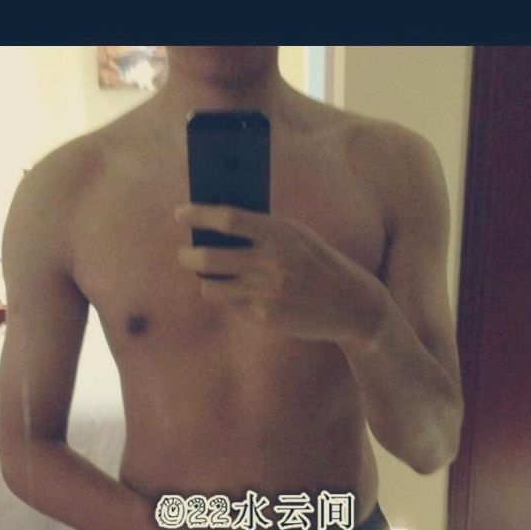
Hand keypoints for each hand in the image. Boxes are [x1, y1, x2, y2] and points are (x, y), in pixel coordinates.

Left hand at [175, 203, 385, 345]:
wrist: (351, 304)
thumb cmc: (317, 263)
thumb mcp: (297, 237)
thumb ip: (260, 230)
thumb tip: (213, 227)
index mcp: (281, 232)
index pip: (228, 219)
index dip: (199, 214)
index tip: (179, 213)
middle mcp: (272, 261)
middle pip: (209, 257)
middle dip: (189, 255)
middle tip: (183, 253)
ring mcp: (267, 291)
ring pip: (213, 286)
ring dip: (205, 280)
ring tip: (207, 275)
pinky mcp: (265, 316)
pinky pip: (232, 304)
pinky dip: (231, 298)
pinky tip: (243, 293)